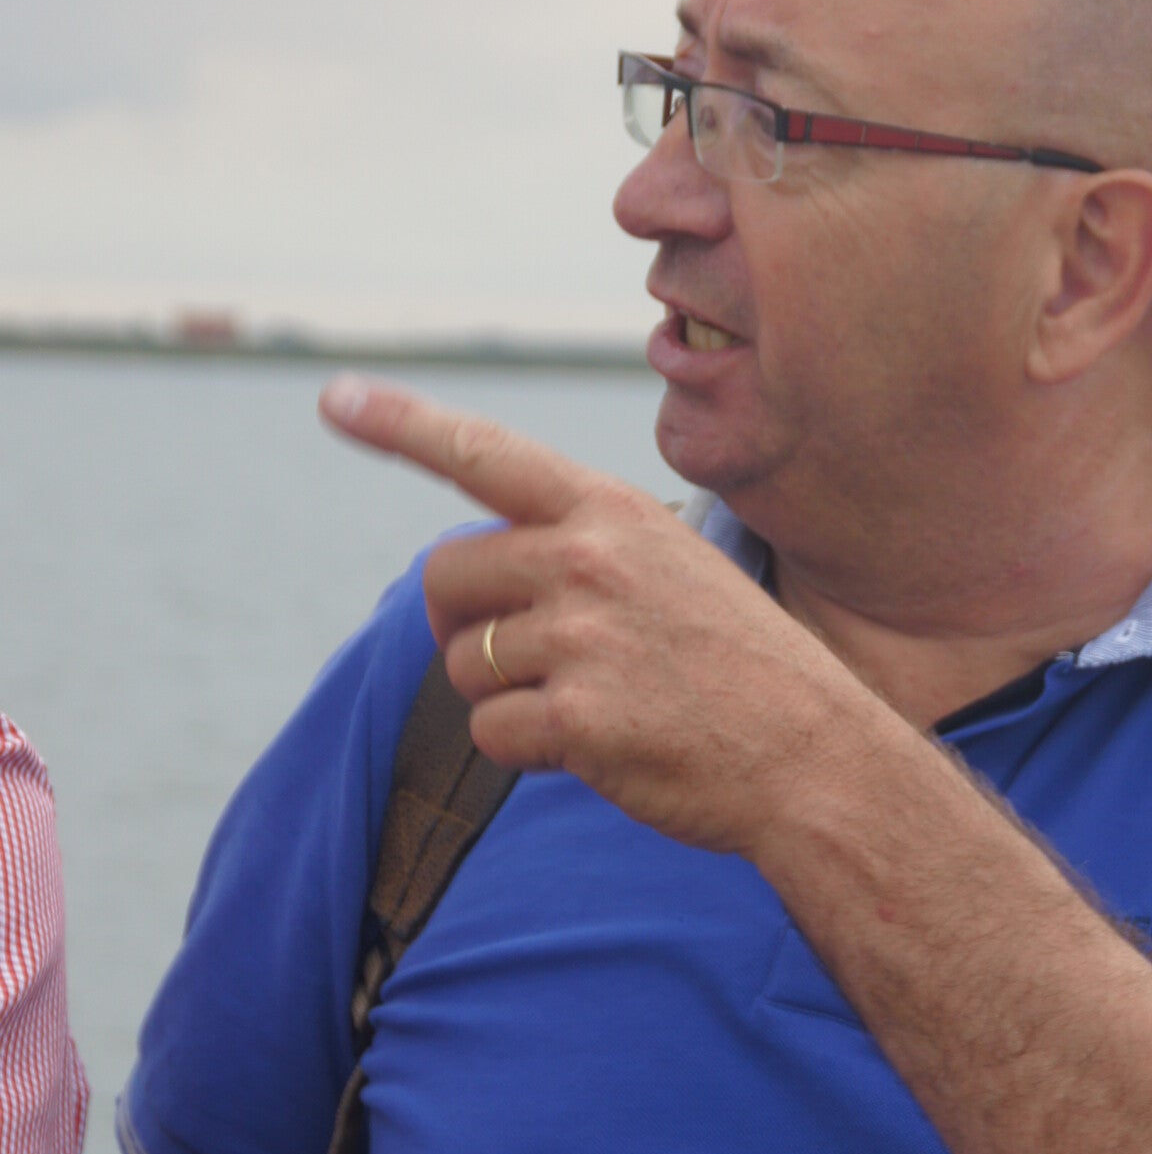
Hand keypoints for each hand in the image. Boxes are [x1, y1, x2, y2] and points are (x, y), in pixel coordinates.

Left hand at [320, 379, 882, 858]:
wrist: (815, 754)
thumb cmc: (745, 669)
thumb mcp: (675, 570)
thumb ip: (583, 553)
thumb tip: (477, 579)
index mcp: (611, 512)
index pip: (486, 454)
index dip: (402, 425)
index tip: (335, 398)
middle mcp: (587, 559)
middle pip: (446, 577)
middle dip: (461, 624)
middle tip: (522, 657)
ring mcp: (580, 637)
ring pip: (463, 664)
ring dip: (507, 697)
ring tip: (592, 705)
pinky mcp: (576, 716)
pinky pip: (491, 733)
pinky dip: (526, 750)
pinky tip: (595, 747)